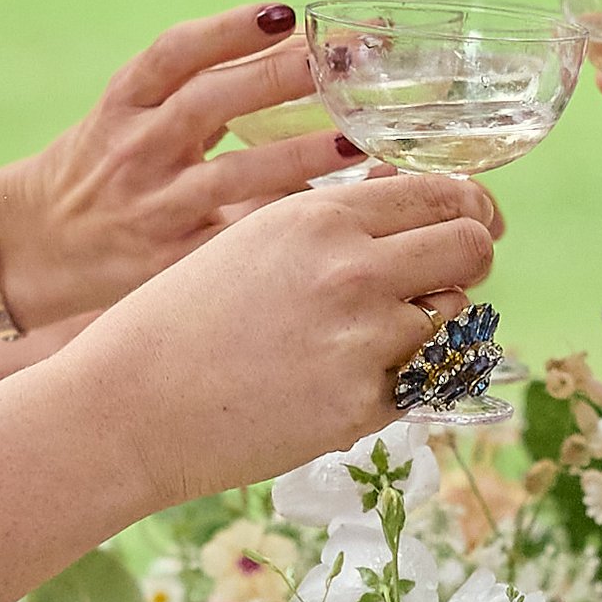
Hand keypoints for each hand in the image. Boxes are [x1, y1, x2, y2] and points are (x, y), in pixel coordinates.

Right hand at [0, 8, 352, 325]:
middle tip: (343, 64)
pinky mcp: (167, 260)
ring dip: (298, 155)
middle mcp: (133, 147)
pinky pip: (234, 240)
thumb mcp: (129, 115)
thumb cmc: (103, 168)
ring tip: (353, 140)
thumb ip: (195, 89)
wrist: (35, 245)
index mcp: (123, 103)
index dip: (229, 29)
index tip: (284, 14)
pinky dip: (282, 225)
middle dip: (280, 79)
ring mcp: (151, 206)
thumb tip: (296, 52)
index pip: (174, 52)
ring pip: (233, 175)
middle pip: (211, 102)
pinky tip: (330, 214)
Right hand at [72, 169, 502, 511]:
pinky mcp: (363, 407)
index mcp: (324, 216)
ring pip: (452, 319)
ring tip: (358, 341)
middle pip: (472, 249)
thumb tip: (426, 210)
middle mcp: (354, 270)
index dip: (468, 211)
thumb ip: (342, 222)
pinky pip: (421, 383)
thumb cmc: (187, 318)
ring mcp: (363, 341)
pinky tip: (334, 382)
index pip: (443, 195)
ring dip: (426, 327)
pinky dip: (397, 382)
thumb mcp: (259, 238)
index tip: (471, 225)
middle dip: (465, 264)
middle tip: (436, 283)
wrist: (129, 406)